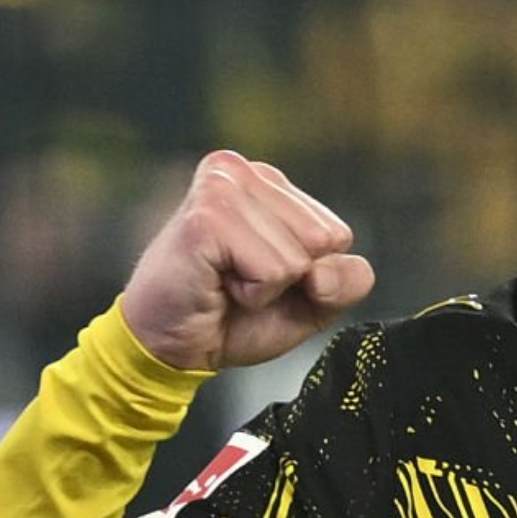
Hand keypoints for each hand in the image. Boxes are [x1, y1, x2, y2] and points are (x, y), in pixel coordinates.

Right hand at [118, 151, 375, 371]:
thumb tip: (327, 270)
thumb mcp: (311, 303)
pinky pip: (274, 270)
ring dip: (268, 287)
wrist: (170, 346)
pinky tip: (217, 284)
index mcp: (267, 181)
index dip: (309, 274)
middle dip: (291, 278)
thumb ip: (346, 283)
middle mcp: (242, 170)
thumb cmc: (232, 318)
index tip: (261, 277)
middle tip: (240, 281)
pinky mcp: (207, 217)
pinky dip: (253, 293)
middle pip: (326, 240)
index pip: (337, 234)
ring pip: (300, 256)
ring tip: (225, 281)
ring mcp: (222, 188)